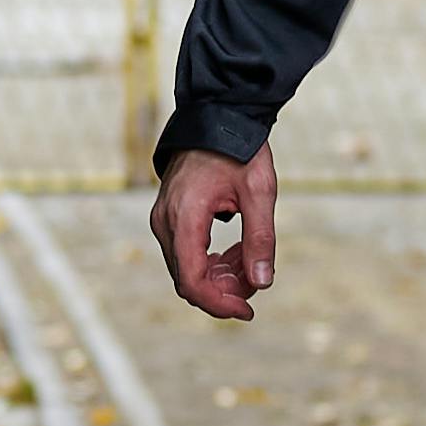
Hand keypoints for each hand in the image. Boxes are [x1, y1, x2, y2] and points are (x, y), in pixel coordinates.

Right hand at [152, 144, 277, 322]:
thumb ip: (260, 238)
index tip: (248, 310)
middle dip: (223, 290)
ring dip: (218, 277)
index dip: (219, 304)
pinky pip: (185, 252)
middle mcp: (165, 221)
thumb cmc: (240, 148)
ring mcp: (163, 219)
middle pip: (187, 280)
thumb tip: (262, 283)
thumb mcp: (260, 191)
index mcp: (185, 216)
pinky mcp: (168, 216)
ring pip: (186, 269)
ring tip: (249, 262)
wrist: (217, 114)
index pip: (192, 280)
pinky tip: (236, 252)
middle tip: (255, 281)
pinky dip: (210, 261)